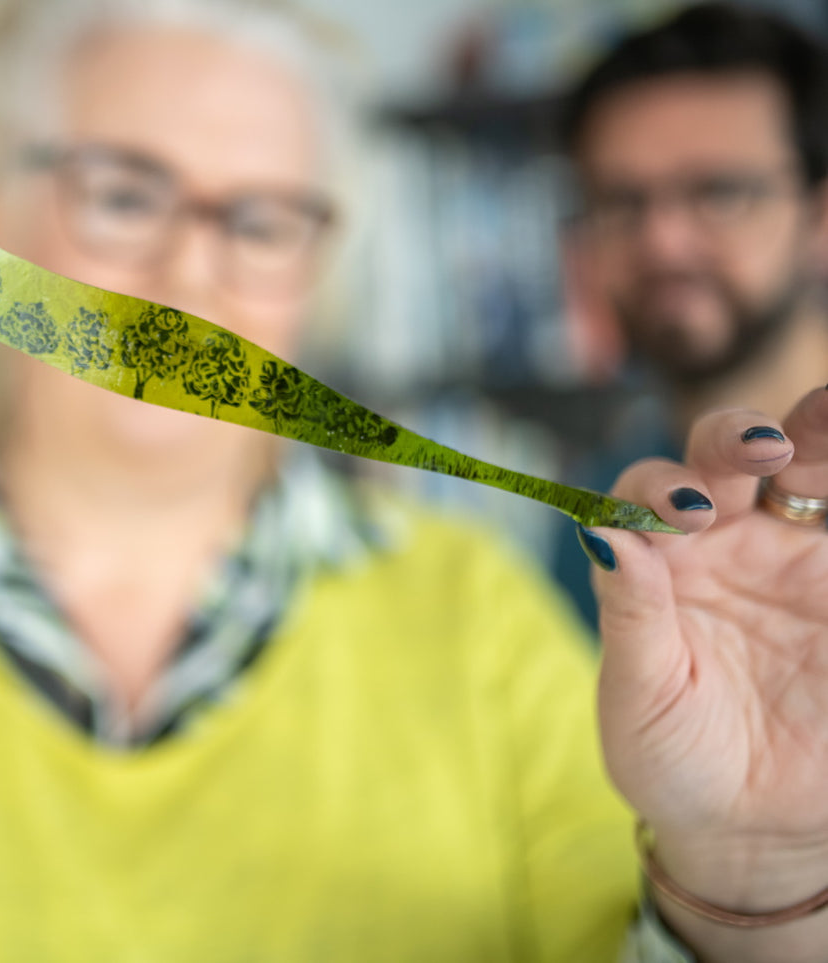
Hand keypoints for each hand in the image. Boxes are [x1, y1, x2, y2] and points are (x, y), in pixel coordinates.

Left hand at [590, 390, 827, 955]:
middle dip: (738, 434)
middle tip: (759, 449)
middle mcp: (727, 543)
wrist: (751, 827)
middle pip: (728, 459)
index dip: (659, 488)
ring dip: (815, 436)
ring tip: (819, 426)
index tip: (683, 514)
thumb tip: (600, 532)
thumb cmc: (672, 757)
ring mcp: (797, 559)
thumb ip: (630, 614)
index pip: (647, 495)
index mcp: (658, 562)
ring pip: (809, 472)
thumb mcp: (640, 695)